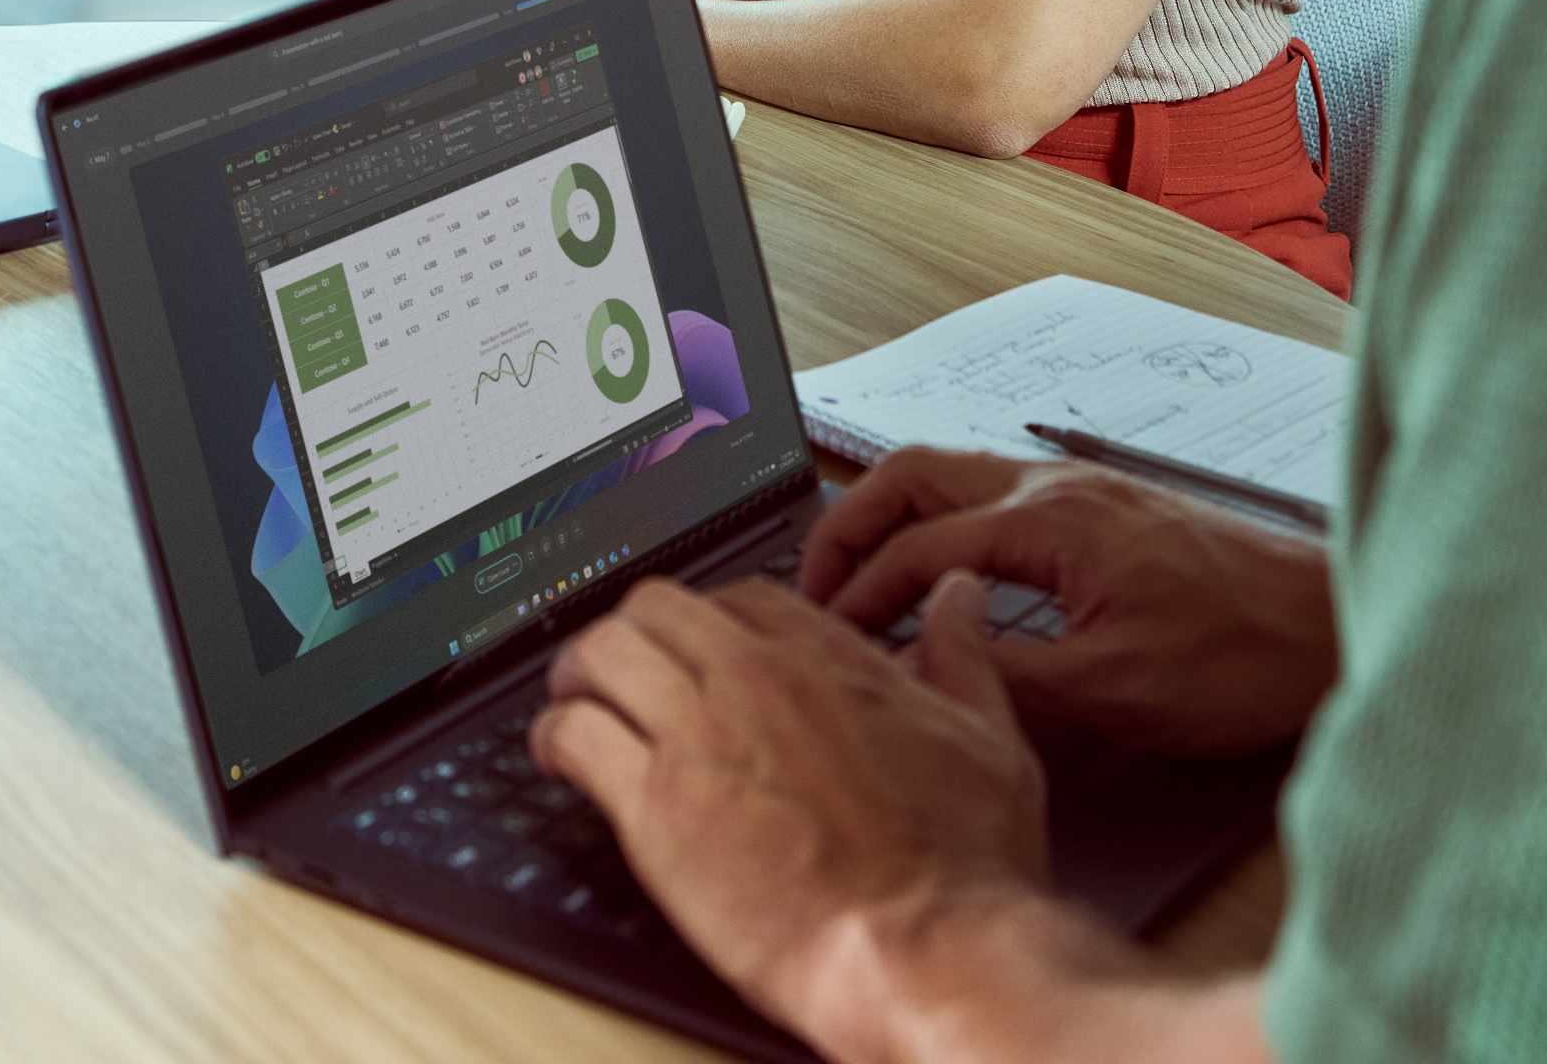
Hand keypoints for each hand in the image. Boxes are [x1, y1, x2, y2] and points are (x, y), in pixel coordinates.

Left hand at [537, 577, 1053, 1055]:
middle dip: (636, 631)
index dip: (714, 620)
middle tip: (624, 666)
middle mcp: (755, 678)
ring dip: (581, 671)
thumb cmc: (963, 865)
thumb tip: (958, 597)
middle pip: (658, 608)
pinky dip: (556, 736)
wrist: (924, 948)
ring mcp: (697, 734)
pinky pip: (575, 733)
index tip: (703, 651)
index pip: (744, 597)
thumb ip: (962, 656)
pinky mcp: (653, 805)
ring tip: (576, 698)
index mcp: (829, 659)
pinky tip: (560, 755)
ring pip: (603, 654)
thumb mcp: (990, 739)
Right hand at [801, 450, 1338, 758]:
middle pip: (912, 474)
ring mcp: (1082, 487)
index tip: (823, 640)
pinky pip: (991, 493)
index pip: (915, 550)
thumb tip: (914, 671)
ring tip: (860, 576)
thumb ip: (1001, 675)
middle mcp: (1054, 484)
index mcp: (1045, 521)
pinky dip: (941, 523)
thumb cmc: (1241, 657)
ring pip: (951, 474)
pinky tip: (944, 575)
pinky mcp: (1106, 505)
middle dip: (848, 523)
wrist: (1336, 624)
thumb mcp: (1112, 690)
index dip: (856, 597)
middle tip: (811, 582)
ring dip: (894, 516)